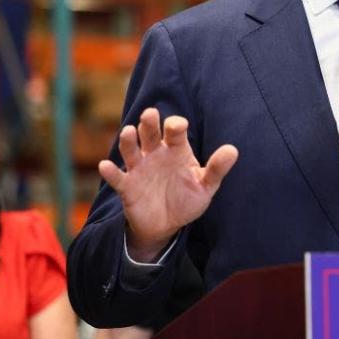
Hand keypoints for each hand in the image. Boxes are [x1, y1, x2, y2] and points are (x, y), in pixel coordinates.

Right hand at [98, 107, 238, 261]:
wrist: (167, 224)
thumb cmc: (187, 199)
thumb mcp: (205, 186)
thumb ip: (216, 169)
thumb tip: (233, 150)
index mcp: (176, 150)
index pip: (175, 132)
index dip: (175, 126)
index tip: (178, 125)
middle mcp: (156, 154)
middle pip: (150, 133)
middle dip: (149, 123)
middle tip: (149, 114)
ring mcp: (140, 168)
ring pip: (131, 150)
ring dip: (128, 141)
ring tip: (128, 132)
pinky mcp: (127, 186)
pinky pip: (117, 177)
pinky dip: (110, 172)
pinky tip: (106, 166)